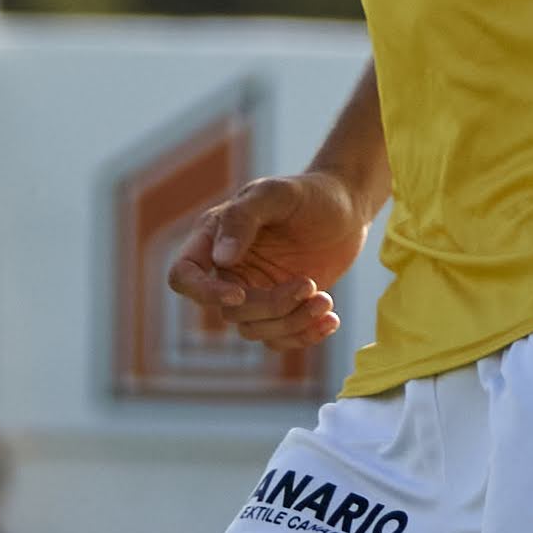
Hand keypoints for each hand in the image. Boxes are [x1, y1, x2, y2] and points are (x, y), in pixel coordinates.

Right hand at [165, 169, 364, 352]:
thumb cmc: (309, 194)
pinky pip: (279, 339)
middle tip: (310, 284)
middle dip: (270, 306)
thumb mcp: (276, 194)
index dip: (204, 292)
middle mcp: (229, 270)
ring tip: (326, 300)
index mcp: (215, 238)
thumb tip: (220, 259)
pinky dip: (304, 335)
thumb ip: (243, 218)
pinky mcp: (281, 309)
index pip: (184, 275)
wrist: (348, 208)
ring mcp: (255, 292)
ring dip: (292, 323)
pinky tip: (330, 319)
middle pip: (229, 310)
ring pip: (254, 330)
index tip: (239, 293)